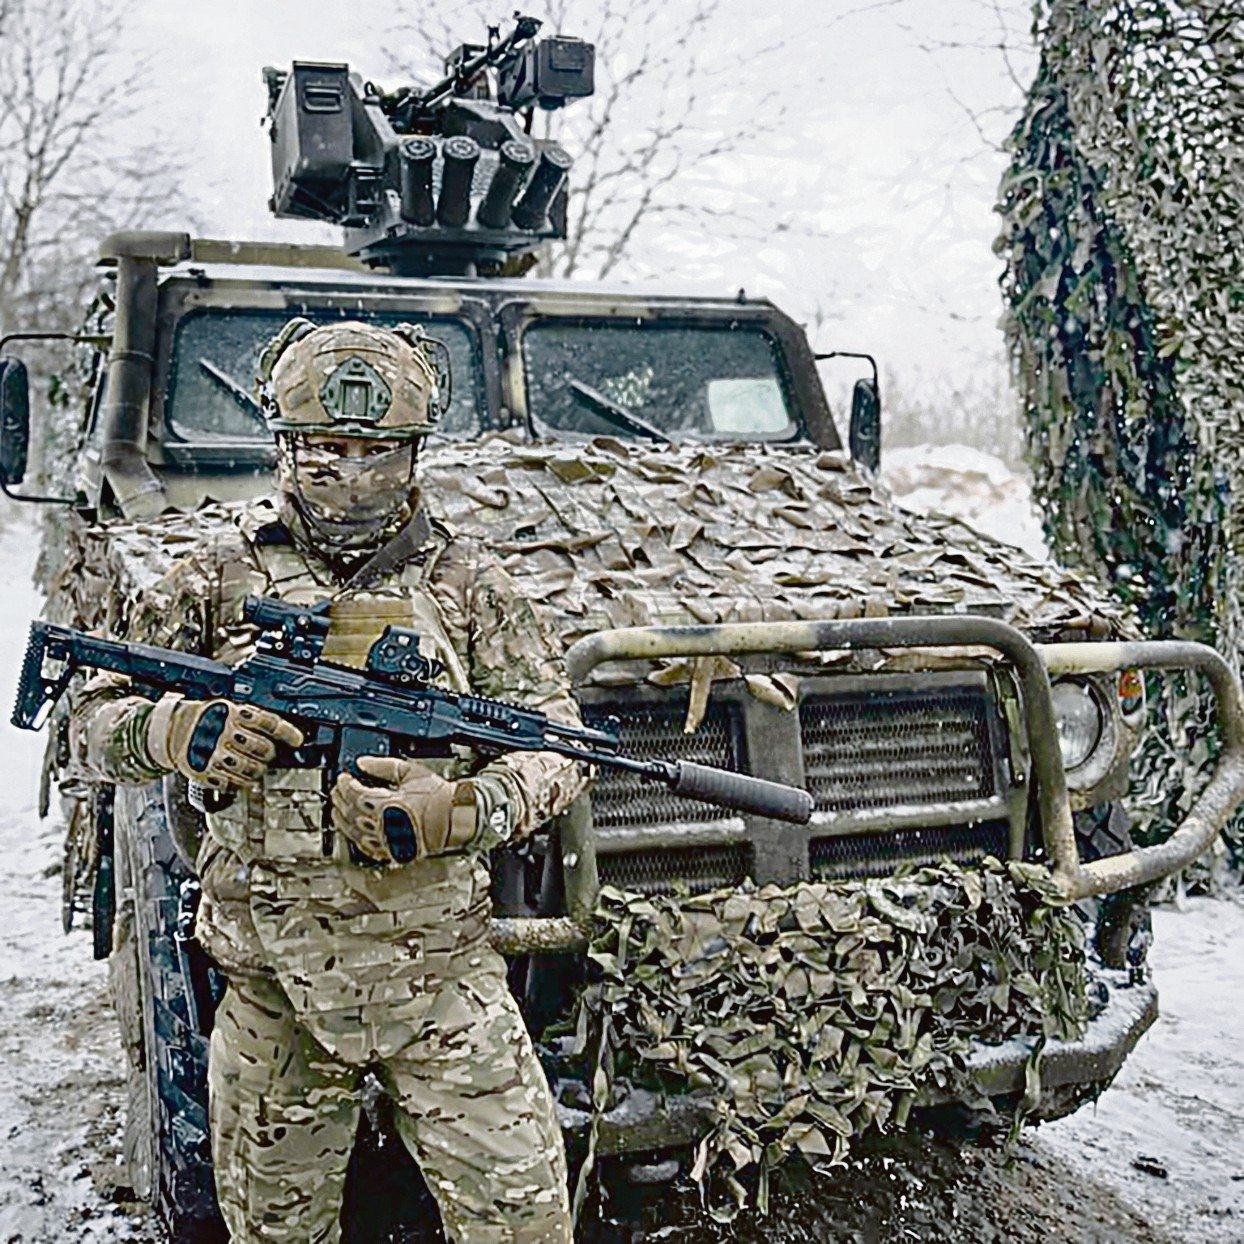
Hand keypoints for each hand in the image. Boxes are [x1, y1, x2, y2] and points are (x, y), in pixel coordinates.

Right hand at [145, 694, 302, 790]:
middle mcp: (223, 732)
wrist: (170, 730)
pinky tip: (239, 777)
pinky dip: (240, 783)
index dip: (287, 733)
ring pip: (251, 769)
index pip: (268, 722)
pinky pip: (232, 784)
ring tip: (255, 767)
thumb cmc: (206, 718)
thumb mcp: (228, 708)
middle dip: (270, 753)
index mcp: (232, 713)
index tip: (298, 740)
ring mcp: (213, 754)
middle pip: (263, 749)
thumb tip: (283, 734)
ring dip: (258, 770)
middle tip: (268, 754)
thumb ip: (252, 719)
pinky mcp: (203, 772)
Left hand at [330, 757, 478, 864]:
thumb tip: (364, 763)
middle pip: (350, 813)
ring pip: (353, 833)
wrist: (456, 818)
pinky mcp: (392, 851)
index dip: (345, 784)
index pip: (353, 794)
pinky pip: (366, 847)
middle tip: (338, 791)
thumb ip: (384, 766)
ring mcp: (386, 840)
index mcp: (386, 803)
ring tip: (338, 811)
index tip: (343, 778)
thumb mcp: (411, 772)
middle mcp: (382, 824)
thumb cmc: (438, 797)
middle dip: (340, 800)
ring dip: (342, 821)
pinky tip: (354, 832)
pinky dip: (355, 838)